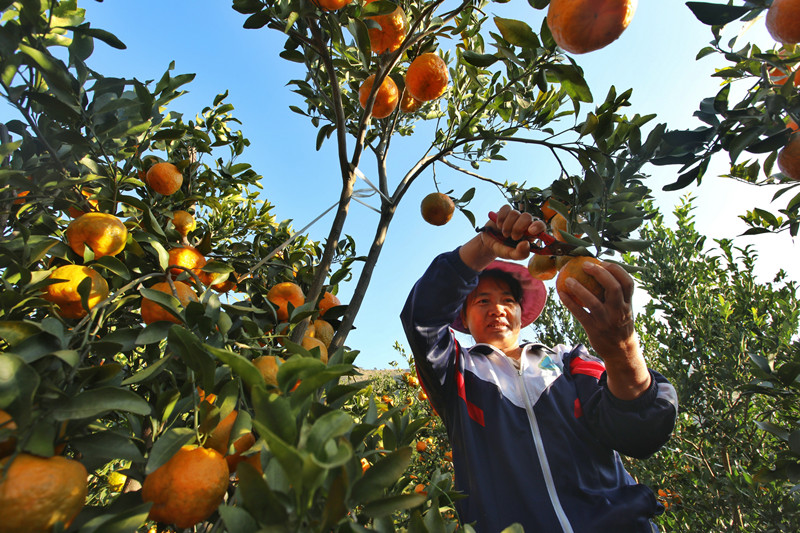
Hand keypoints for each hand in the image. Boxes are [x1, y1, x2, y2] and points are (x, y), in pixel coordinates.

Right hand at [460, 205, 545, 270]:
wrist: (488, 244)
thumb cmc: (503, 249)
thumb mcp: (511, 255)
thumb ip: (520, 253)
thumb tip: (526, 244)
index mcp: (530, 234)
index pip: (541, 225)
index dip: (538, 226)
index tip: (531, 231)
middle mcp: (524, 223)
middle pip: (527, 216)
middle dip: (518, 227)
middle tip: (513, 237)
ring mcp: (515, 216)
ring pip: (515, 213)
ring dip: (507, 225)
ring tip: (505, 234)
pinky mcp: (505, 211)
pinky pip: (505, 208)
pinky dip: (501, 218)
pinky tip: (499, 225)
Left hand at [557, 260, 650, 399]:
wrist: (621, 352)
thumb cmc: (619, 325)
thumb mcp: (624, 309)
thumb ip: (618, 294)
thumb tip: (602, 271)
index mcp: (628, 304)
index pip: (628, 283)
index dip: (617, 270)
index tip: (603, 262)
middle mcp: (619, 311)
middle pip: (613, 288)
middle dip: (600, 274)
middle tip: (585, 265)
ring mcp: (606, 321)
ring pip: (593, 302)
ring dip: (579, 289)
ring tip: (567, 279)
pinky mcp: (594, 329)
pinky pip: (580, 314)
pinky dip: (570, 303)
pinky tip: (561, 293)